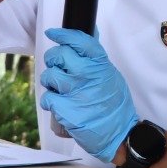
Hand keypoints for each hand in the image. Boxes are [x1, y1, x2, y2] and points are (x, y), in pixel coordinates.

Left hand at [38, 28, 137, 162]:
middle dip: (53, 59)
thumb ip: (97, 59)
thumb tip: (91, 34)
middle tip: (57, 66)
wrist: (119, 134)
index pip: (80, 41)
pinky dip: (50, 101)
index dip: (63, 35)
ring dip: (50, 82)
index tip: (53, 33)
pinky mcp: (65, 110)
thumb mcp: (112, 76)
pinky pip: (47, 98)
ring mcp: (75, 92)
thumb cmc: (116, 106)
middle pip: (59, 55)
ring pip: (49, 76)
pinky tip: (59, 105)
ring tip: (59, 89)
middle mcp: (87, 75)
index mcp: (100, 65)